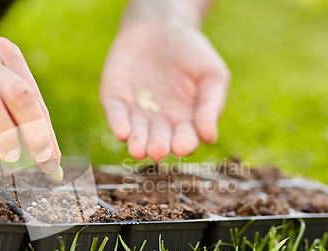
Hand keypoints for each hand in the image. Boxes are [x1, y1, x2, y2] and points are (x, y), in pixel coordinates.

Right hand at [0, 33, 60, 173]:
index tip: (53, 162)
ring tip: (11, 158)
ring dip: (4, 132)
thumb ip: (17, 111)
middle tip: (41, 161)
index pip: (33, 96)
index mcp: (4, 54)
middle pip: (17, 93)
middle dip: (34, 131)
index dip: (46, 132)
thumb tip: (48, 155)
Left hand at [100, 21, 229, 160]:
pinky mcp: (115, 98)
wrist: (161, 24)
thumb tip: (210, 138)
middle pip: (158, 139)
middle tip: (158, 149)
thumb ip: (211, 104)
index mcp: (184, 120)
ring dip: (137, 142)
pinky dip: (118, 123)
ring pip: (136, 132)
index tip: (182, 146)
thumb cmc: (191, 51)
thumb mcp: (211, 74)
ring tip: (139, 149)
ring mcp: (136, 111)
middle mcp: (159, 121)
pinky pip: (116, 114)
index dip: (183, 144)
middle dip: (158, 146)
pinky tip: (122, 132)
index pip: (184, 138)